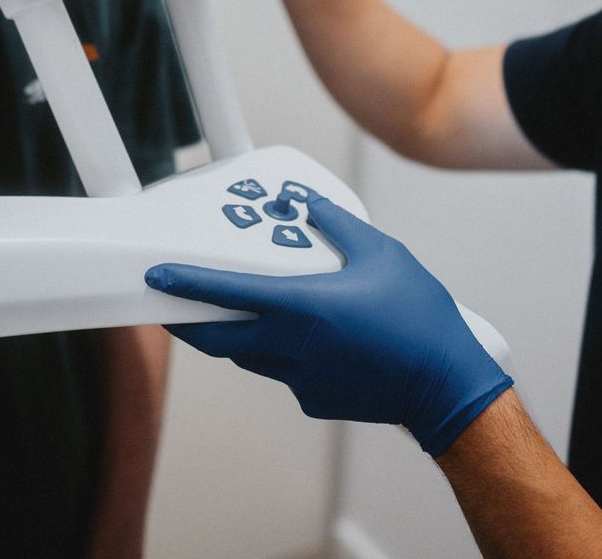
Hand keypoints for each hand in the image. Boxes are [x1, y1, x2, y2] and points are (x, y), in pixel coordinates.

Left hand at [143, 194, 511, 455]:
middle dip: (190, 323)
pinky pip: (285, 373)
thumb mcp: (381, 254)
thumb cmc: (418, 317)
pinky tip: (317, 341)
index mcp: (301, 306)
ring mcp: (298, 378)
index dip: (186, 285)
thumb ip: (337, 225)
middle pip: (219, 338)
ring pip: (250, 355)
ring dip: (238, 335)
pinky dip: (286, 355)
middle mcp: (289, 346)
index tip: (156, 277)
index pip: (226, 293)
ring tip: (244, 311)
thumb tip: (306, 202)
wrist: (445, 385)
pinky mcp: (312, 399)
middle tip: (175, 306)